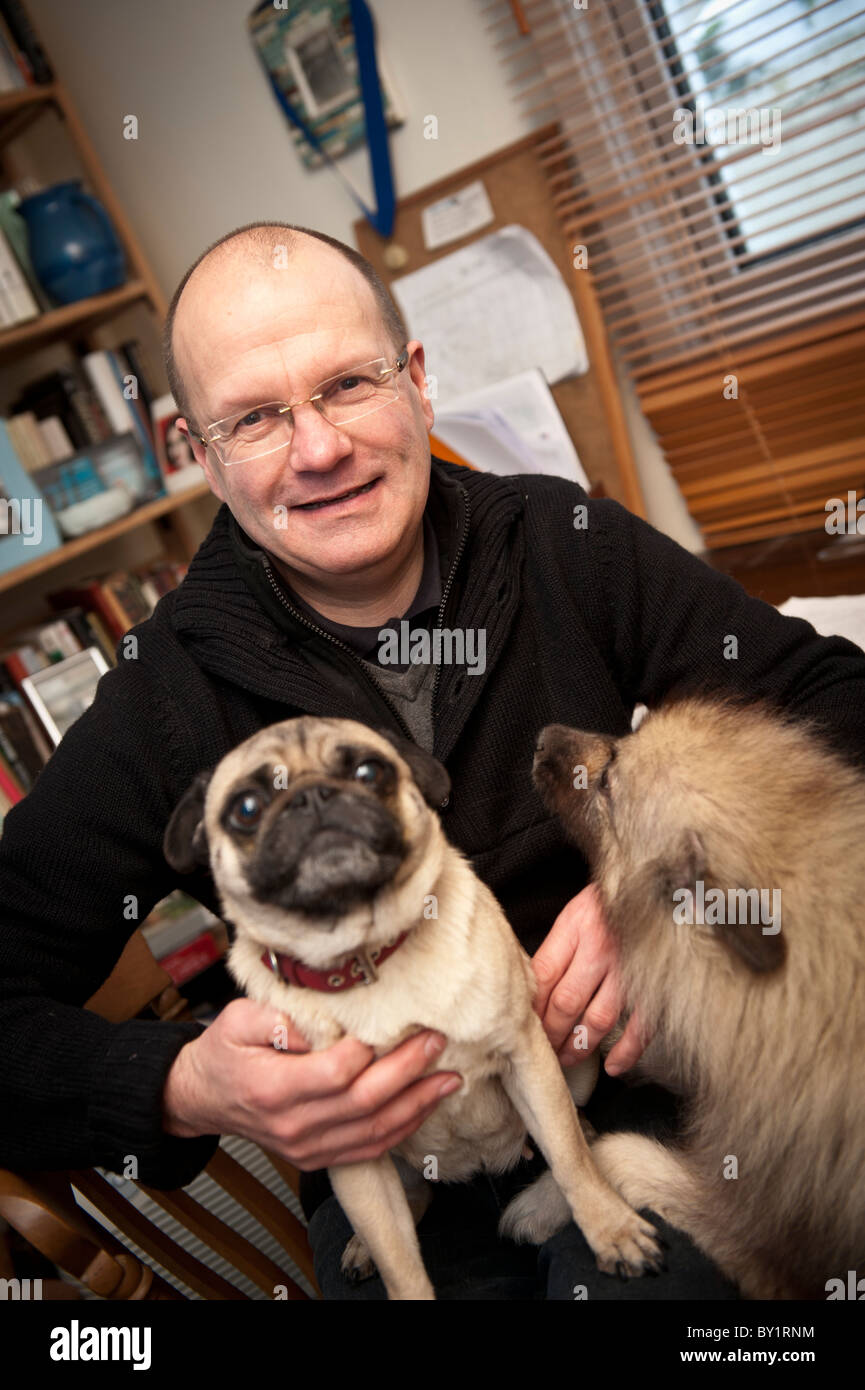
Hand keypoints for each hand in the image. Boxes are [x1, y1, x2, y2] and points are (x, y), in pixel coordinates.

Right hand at [162, 998, 461, 1169]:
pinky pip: (368, 1149)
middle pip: (364, 1102)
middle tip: (435, 1042)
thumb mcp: (236, 1019)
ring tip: (448, 1079)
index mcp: (273, 1088)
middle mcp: (293, 1125)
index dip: (366, 1052)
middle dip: (408, 1071)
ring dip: (417, 1105)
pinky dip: (401, 1130)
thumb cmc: (222, 1053)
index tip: (389, 1025)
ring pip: (374, 1131)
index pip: (334, 1073)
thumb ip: (274, 1018)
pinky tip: (424, 1108)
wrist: (202, 1097)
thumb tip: (317, 1023)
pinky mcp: (316, 1157)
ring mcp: (306, 1147)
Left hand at [531, 883, 648, 1073]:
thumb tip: (534, 988)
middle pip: (566, 1002)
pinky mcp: (655, 984)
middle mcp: (602, 949)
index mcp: (577, 927)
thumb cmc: (612, 900)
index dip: (530, 1006)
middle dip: (550, 1033)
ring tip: (566, 1059)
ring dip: (579, 1046)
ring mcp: (630, 968)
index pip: (544, 975)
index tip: (523, 1023)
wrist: (659, 882)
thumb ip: (556, 948)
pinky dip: (626, 1051)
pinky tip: (612, 1065)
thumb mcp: (575, 913)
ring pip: (598, 1019)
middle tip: (542, 1049)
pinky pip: (640, 1025)